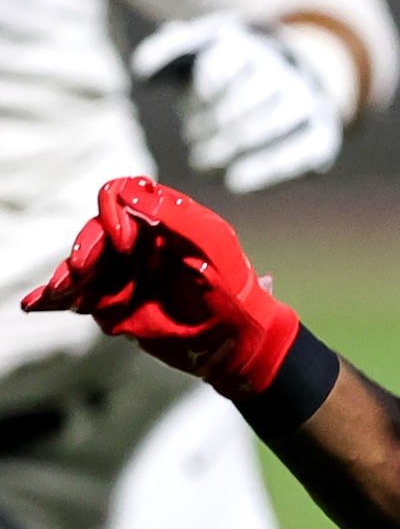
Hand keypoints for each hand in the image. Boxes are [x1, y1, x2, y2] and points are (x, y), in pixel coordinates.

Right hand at [22, 176, 300, 397]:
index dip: (114, 214)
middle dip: (84, 250)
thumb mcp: (211, 243)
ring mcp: (125, 272)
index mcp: (162, 219)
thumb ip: (173, 215)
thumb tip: (126, 190)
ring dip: (65, 276)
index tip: (123, 241)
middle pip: (96, 233)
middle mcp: (139, 242)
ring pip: (83, 265)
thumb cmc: (233, 286)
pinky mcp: (115, 302)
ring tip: (58, 293)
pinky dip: (55, 298)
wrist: (235, 338)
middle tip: (78, 272)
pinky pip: (79, 295)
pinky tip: (35, 302)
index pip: (122, 199)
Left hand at [132, 13, 347, 193]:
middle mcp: (283, 68)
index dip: (198, 102)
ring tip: (204, 166)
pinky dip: (263, 170)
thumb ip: (171, 52)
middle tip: (196, 155)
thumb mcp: (205, 48)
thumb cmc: (237, 72)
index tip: (189, 120)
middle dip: (209, 133)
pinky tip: (235, 183)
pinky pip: (295, 153)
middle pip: (238, 103)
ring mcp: (308, 100)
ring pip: (263, 127)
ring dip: (227, 151)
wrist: (305, 81)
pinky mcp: (324, 133)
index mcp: (251, 43)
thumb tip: (145, 70)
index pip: (218, 72)